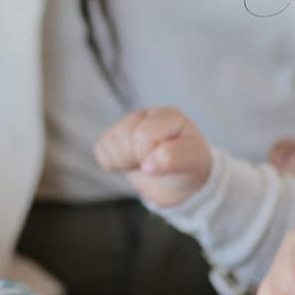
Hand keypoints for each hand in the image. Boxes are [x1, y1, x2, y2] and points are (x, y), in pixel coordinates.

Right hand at [94, 106, 212, 207]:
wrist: (179, 180)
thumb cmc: (189, 168)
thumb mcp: (193, 165)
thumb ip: (174, 160)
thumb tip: (147, 165)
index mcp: (170, 116)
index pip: (144, 135)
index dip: (150, 158)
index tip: (166, 165)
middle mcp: (148, 114)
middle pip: (125, 136)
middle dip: (137, 158)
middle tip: (154, 166)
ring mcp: (129, 123)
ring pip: (111, 141)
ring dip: (125, 162)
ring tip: (143, 164)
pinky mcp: (115, 135)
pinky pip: (101, 149)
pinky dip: (113, 163)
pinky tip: (131, 163)